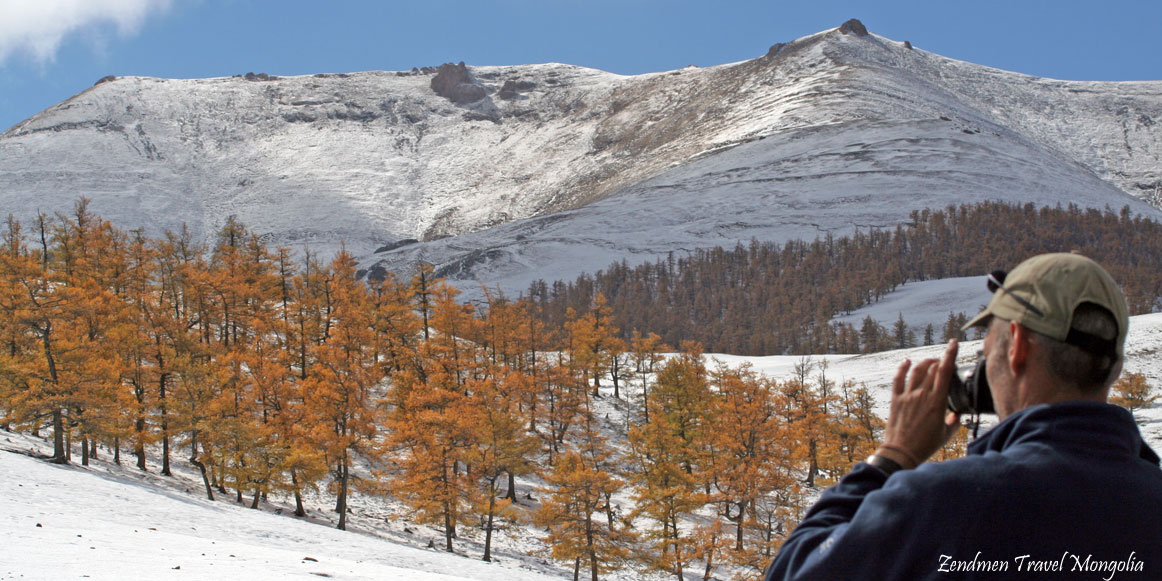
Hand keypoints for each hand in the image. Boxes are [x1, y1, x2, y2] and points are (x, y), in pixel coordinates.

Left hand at [877, 340, 961, 467]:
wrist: (901, 452)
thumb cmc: (925, 445)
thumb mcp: (947, 434)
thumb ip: (954, 421)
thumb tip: (957, 415)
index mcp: (937, 402)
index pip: (945, 371)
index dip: (950, 354)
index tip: (953, 343)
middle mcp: (922, 395)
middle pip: (932, 369)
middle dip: (940, 361)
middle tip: (944, 361)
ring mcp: (907, 396)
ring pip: (917, 371)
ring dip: (925, 363)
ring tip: (931, 361)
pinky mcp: (896, 400)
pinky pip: (898, 379)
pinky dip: (903, 368)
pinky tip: (907, 362)